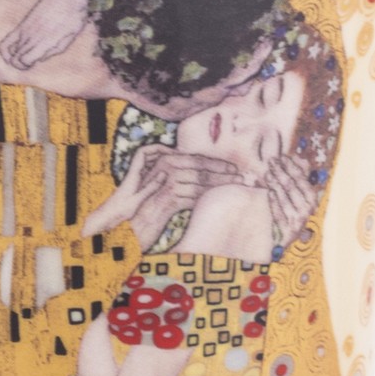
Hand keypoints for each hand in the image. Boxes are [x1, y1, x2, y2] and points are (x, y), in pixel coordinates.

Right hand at [0, 0, 90, 70]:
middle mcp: (31, 34)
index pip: (22, 60)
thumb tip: (37, 59)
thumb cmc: (74, 15)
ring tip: (19, 57)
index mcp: (44, 40)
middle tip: (29, 62)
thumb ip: (52, 50)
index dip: (24, 67)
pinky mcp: (24, 21)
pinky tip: (19, 48)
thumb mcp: (69, 37)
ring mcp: (25, 27)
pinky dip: (8, 48)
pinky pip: (8, 39)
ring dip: (10, 57)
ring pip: (5, 49)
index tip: (32, 64)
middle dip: (18, 64)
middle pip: (12, 57)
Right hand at [84, 146, 243, 248]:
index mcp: (166, 158)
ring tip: (236, 186)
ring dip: (220, 185)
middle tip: (243, 176)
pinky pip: (192, 196)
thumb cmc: (150, 200)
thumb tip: (213, 171)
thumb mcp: (168, 183)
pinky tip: (217, 198)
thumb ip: (183, 173)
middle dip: (224, 173)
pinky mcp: (167, 196)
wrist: (132, 218)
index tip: (235, 169)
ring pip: (199, 182)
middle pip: (201, 169)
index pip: (197, 159)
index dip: (217, 164)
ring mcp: (165, 180)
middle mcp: (165, 165)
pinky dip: (206, 197)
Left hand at [261, 154, 319, 247]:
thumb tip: (298, 158)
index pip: (301, 180)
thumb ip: (298, 180)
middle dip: (281, 172)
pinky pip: (278, 212)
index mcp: (312, 200)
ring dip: (275, 184)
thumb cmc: (293, 213)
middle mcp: (307, 210)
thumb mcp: (299, 197)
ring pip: (285, 198)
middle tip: (271, 161)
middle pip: (291, 187)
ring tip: (268, 174)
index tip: (282, 157)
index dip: (291, 167)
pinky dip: (274, 202)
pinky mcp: (287, 229)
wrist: (289, 239)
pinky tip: (269, 192)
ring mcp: (297, 220)